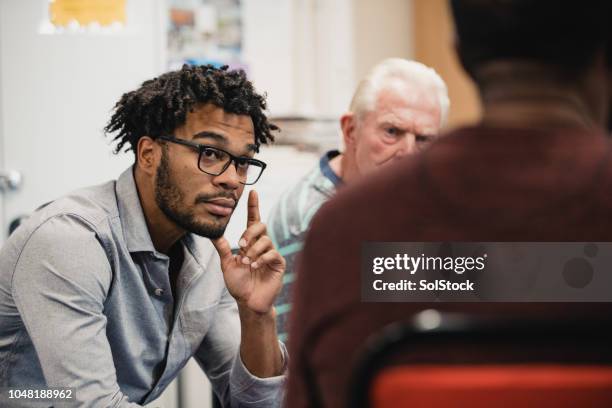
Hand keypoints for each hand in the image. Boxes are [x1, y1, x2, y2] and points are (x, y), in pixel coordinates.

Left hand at [212, 190, 284, 313]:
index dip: (253, 206)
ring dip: (253, 250)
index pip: (253, 220)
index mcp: (250, 243)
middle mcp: (262, 245)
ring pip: (265, 240)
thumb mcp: (227, 265)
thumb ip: (222, 249)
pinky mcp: (278, 264)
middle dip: (249, 232)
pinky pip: (272, 253)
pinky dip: (261, 258)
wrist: (248, 302)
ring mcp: (271, 254)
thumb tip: (212, 233)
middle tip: (241, 244)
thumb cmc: (239, 284)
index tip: (252, 192)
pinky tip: (254, 266)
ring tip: (246, 262)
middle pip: (261, 226)